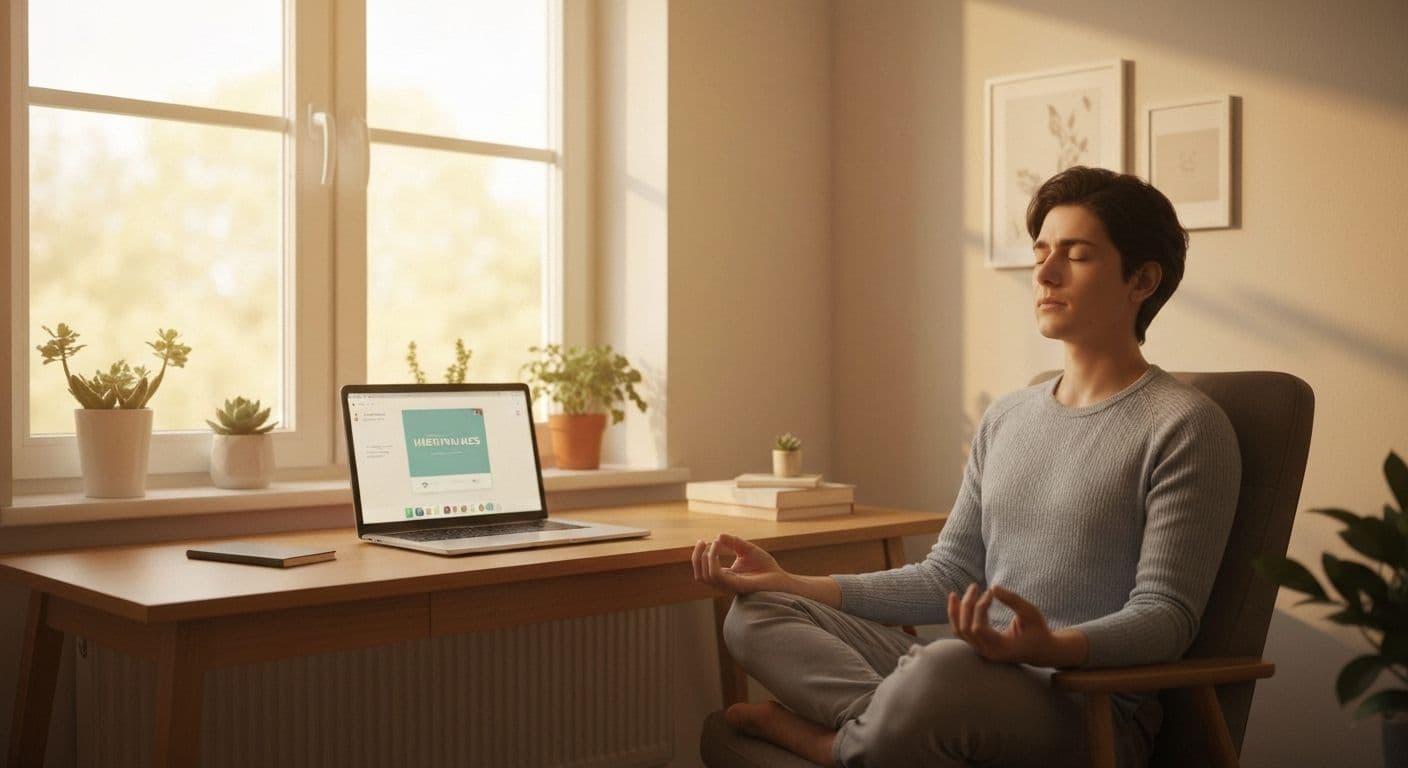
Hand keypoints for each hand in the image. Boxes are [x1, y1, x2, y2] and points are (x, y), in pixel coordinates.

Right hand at [692, 534, 789, 595]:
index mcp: (724, 576)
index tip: (702, 540)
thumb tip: (718, 536)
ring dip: (705, 557)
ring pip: (705, 576)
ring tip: (714, 544)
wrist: (780, 577)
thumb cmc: (765, 566)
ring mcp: (728, 585)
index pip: (703, 570)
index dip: (698, 556)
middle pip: (699, 575)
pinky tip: (717, 547)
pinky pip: (716, 575)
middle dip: (696, 557)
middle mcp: (723, 583)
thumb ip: (733, 542)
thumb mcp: (746, 549)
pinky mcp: (735, 585)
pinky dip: (713, 560)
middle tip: (702, 541)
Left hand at [948, 584, 1085, 666]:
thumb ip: (1013, 600)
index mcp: (1001, 648)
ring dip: (956, 612)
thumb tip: (993, 587)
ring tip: (953, 594)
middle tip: (974, 586)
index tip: (990, 593)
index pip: (978, 628)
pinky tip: (957, 602)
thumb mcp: (1031, 613)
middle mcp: (988, 652)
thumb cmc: (1038, 631)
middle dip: (967, 605)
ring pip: (959, 632)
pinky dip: (957, 617)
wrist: (1041, 651)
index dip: (979, 607)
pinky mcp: (980, 646)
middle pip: (966, 629)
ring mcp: (982, 651)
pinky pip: (962, 632)